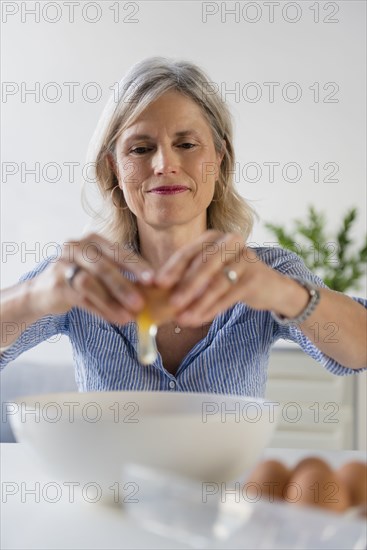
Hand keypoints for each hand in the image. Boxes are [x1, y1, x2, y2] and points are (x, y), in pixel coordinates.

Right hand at [29, 233, 153, 324]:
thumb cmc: (82, 277)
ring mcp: (63, 264)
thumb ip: (122, 275)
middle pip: (103, 267)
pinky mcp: (55, 283)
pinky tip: (113, 319)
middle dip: (124, 286)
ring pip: (90, 283)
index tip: (154, 280)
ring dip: (111, 302)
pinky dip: (99, 310)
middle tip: (141, 303)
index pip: (119, 251)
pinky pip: (80, 298)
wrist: (45, 290)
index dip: (137, 266)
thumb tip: (154, 291)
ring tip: (128, 317)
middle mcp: (77, 247)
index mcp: (94, 240)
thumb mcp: (101, 270)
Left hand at [154, 230, 286, 326]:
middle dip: (186, 285)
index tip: (156, 284)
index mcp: (213, 237)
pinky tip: (199, 320)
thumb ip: (185, 278)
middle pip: (204, 264)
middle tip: (171, 303)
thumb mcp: (208, 273)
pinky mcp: (256, 276)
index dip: (172, 268)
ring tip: (182, 318)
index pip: (188, 252)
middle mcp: (230, 242)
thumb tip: (153, 291)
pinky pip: (230, 295)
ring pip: (218, 282)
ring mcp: (246, 258)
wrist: (268, 286)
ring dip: (198, 302)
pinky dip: (213, 309)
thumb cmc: (229, 278)